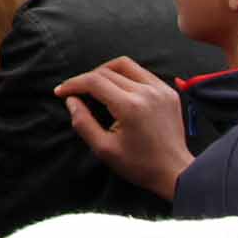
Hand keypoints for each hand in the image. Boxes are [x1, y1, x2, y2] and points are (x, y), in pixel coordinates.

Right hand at [57, 56, 193, 200]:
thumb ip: (83, 123)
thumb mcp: (104, 150)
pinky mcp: (168, 91)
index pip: (94, 81)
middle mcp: (146, 92)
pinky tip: (119, 89)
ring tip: (95, 86)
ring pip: (124, 65)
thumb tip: (71, 100)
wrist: (176, 172)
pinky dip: (125, 76)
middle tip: (76, 93)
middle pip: (106, 72)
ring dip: (105, 71)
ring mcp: (160, 89)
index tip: (61, 92)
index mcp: (130, 107)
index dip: (73, 83)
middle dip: (86, 79)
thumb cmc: (139, 165)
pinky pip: (141, 72)